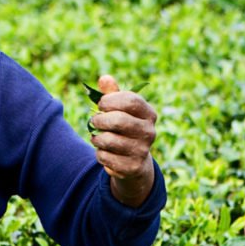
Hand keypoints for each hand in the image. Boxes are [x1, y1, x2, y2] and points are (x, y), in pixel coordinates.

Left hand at [87, 75, 157, 206]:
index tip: (101, 104)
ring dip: (96, 137)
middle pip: (119, 120)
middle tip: (94, 120)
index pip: (131, 100)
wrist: (134, 160)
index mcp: (149, 114)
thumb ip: (112, 93)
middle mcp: (150, 132)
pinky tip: (103, 151)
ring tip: (97, 137)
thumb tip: (104, 78)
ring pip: (109, 140)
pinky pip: (106, 157)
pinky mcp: (133, 167)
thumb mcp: (120, 109)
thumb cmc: (124, 127)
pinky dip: (99, 153)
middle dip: (100, 119)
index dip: (111, 100)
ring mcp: (143, 151)